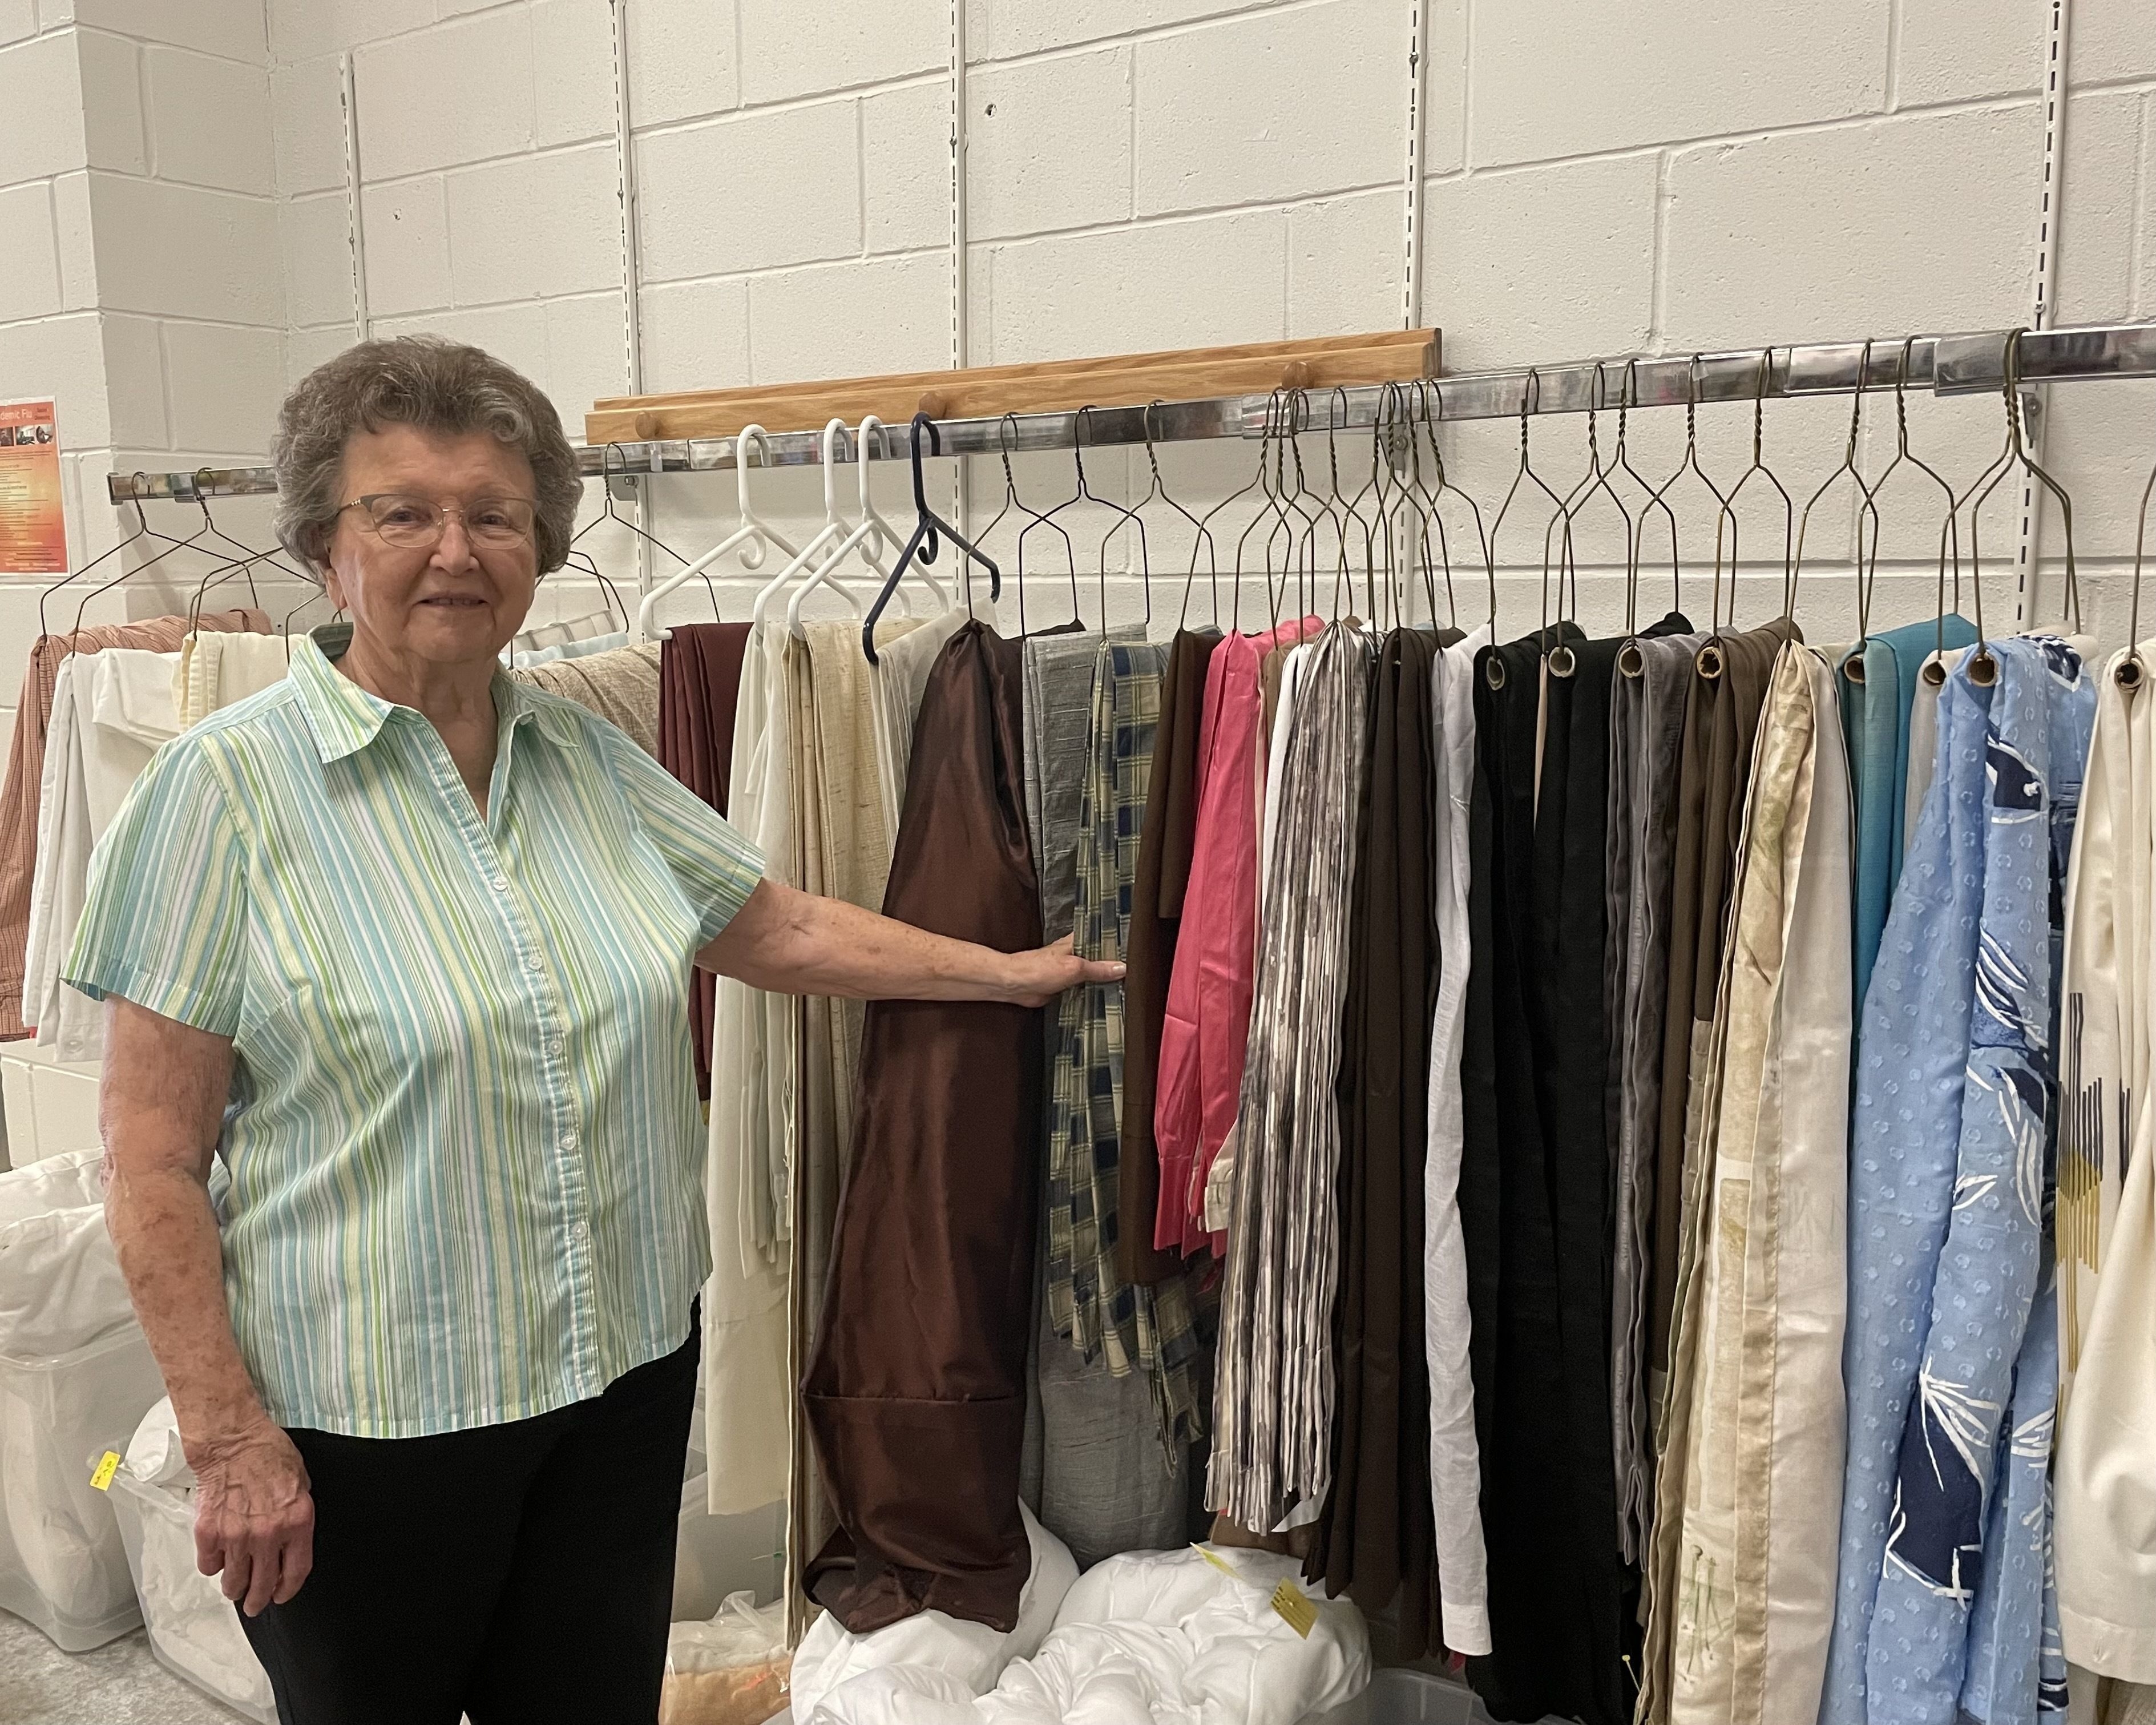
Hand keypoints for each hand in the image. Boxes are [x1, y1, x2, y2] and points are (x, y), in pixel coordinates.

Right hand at [187, 1416, 314, 1615]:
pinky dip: (212, 1565)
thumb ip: (296, 1514)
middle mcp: (268, 1535)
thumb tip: (291, 1539)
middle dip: (258, 1600)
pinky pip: (209, 1565)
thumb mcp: (301, 1482)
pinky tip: (216, 1558)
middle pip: (263, 1584)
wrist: (233, 1442)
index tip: (281, 1595)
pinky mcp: (209, 1534)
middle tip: (254, 1605)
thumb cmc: (268, 1454)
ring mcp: (237, 1537)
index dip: (288, 1589)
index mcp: (297, 1522)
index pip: (297, 1571)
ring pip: (233, 1580)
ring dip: (234, 1588)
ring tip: (233, 1588)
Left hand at [1003, 933, 1125, 1007]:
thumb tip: (1122, 968)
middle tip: (1138, 970)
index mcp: (1078, 942)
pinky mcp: (1066, 986)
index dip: (1118, 940)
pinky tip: (1107, 998)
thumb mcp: (1074, 967)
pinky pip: (1085, 988)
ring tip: (1129, 985)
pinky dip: (1094, 992)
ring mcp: (1071, 970)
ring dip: (1105, 980)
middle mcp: (1076, 954)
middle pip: (1101, 957)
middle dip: (1115, 963)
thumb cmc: (1037, 969)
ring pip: (1094, 974)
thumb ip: (1098, 969)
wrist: (1014, 985)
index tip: (1137, 946)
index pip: (1103, 936)